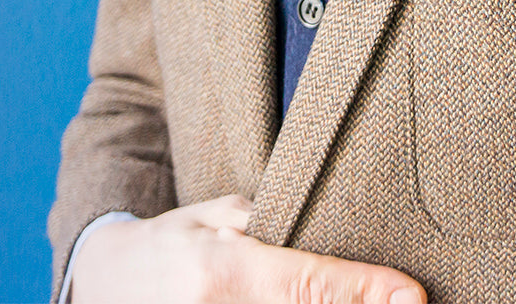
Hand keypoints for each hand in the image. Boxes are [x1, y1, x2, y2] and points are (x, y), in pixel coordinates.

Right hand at [71, 195, 425, 303]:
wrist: (104, 283)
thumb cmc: (169, 244)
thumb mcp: (219, 219)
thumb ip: (278, 233)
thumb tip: (346, 253)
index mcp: (221, 271)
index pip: (309, 285)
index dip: (366, 291)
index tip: (411, 295)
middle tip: (399, 299)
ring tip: (367, 299)